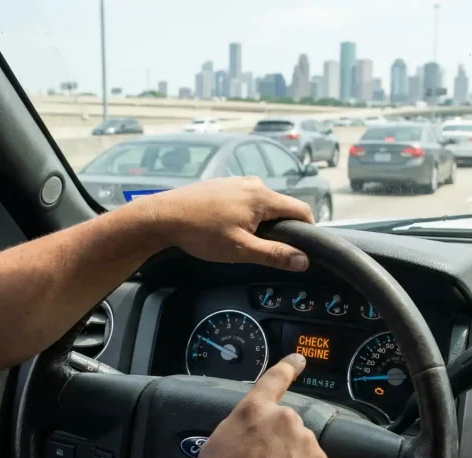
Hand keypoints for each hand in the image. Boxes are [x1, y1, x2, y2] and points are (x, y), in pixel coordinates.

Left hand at [132, 177, 313, 271]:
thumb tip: (304, 260)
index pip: (301, 210)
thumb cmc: (202, 233)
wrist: (164, 216)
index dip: (307, 230)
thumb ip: (274, 254)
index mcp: (263, 196)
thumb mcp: (240, 249)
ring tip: (245, 240)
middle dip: (281, 228)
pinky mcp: (222, 185)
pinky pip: (245, 200)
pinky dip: (246, 214)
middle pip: (281, 206)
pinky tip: (229, 227)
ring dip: (261, 222)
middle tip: (268, 250)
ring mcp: (236, 182)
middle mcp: (253, 184)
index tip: (303, 248)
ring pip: (262, 204)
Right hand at [193, 354, 329, 457]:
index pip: (275, 379)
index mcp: (255, 410)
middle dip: (276, 442)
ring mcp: (306, 444)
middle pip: (285, 425)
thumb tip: (250, 430)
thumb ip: (239, 426)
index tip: (299, 361)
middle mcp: (285, 421)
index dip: (287, 367)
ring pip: (300, 447)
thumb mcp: (216, 444)